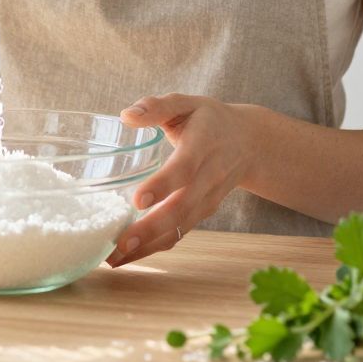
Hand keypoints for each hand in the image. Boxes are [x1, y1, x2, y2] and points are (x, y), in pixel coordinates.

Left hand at [106, 95, 254, 267]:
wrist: (250, 144)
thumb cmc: (210, 120)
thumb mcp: (187, 103)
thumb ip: (158, 106)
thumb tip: (126, 116)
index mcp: (202, 145)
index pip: (184, 168)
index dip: (163, 185)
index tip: (138, 200)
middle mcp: (208, 177)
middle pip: (181, 208)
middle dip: (150, 229)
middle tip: (119, 243)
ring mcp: (206, 200)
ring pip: (179, 228)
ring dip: (148, 247)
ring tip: (113, 258)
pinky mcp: (201, 214)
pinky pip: (178, 234)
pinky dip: (153, 248)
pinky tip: (126, 256)